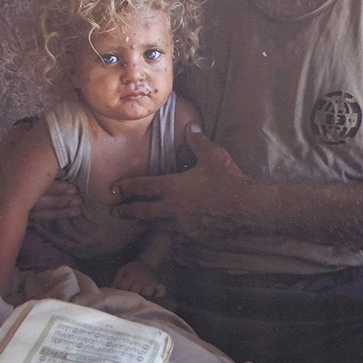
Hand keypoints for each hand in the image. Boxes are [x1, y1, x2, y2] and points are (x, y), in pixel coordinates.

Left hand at [111, 260, 165, 299]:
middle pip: (136, 291)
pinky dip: (158, 294)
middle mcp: (142, 278)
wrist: (147, 262)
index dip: (122, 289)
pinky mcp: (158, 284)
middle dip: (132, 292)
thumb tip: (113, 288)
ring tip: (141, 291)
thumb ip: (117, 279)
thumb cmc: (133, 268)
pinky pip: (160, 292)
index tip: (123, 289)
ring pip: (147, 293)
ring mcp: (151, 282)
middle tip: (132, 290)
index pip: (125, 287)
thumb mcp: (123, 270)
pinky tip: (154, 295)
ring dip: (144, 293)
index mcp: (132, 274)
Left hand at [113, 130, 253, 244]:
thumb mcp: (213, 155)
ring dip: (144, 223)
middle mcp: (172, 208)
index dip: (126, 187)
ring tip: (135, 222)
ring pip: (155, 225)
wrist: (248, 208)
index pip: (142, 187)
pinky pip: (175, 234)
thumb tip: (190, 126)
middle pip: (142, 212)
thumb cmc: (228, 180)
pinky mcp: (194, 236)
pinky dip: (167, 231)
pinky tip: (166, 231)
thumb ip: (197, 141)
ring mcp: (182, 225)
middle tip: (114, 211)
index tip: (114, 189)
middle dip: (126, 211)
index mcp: (173, 187)